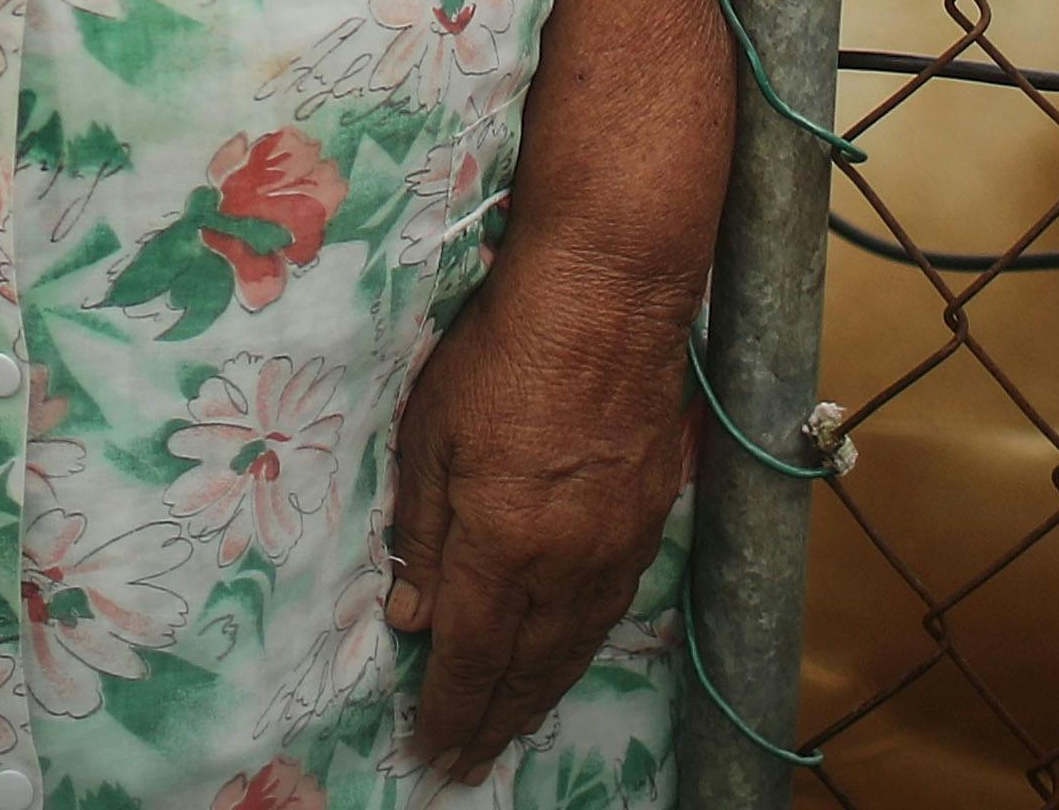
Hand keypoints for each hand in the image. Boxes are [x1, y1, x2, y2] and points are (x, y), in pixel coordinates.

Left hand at [383, 240, 697, 781]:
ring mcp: (614, 545)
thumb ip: (421, 527)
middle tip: (468, 764)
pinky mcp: (647, 518)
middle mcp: (564, 564)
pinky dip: (580, 647)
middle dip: (494, 722)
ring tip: (512, 727)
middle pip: (526, 668)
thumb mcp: (430, 429)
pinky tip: (567, 655)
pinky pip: (609, 608)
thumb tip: (411, 614)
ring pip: (573, 646)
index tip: (433, 751)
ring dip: (538, 695)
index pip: (469, 655)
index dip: (450, 710)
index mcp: (501, 545)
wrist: (610, 296)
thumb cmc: (504, 349)